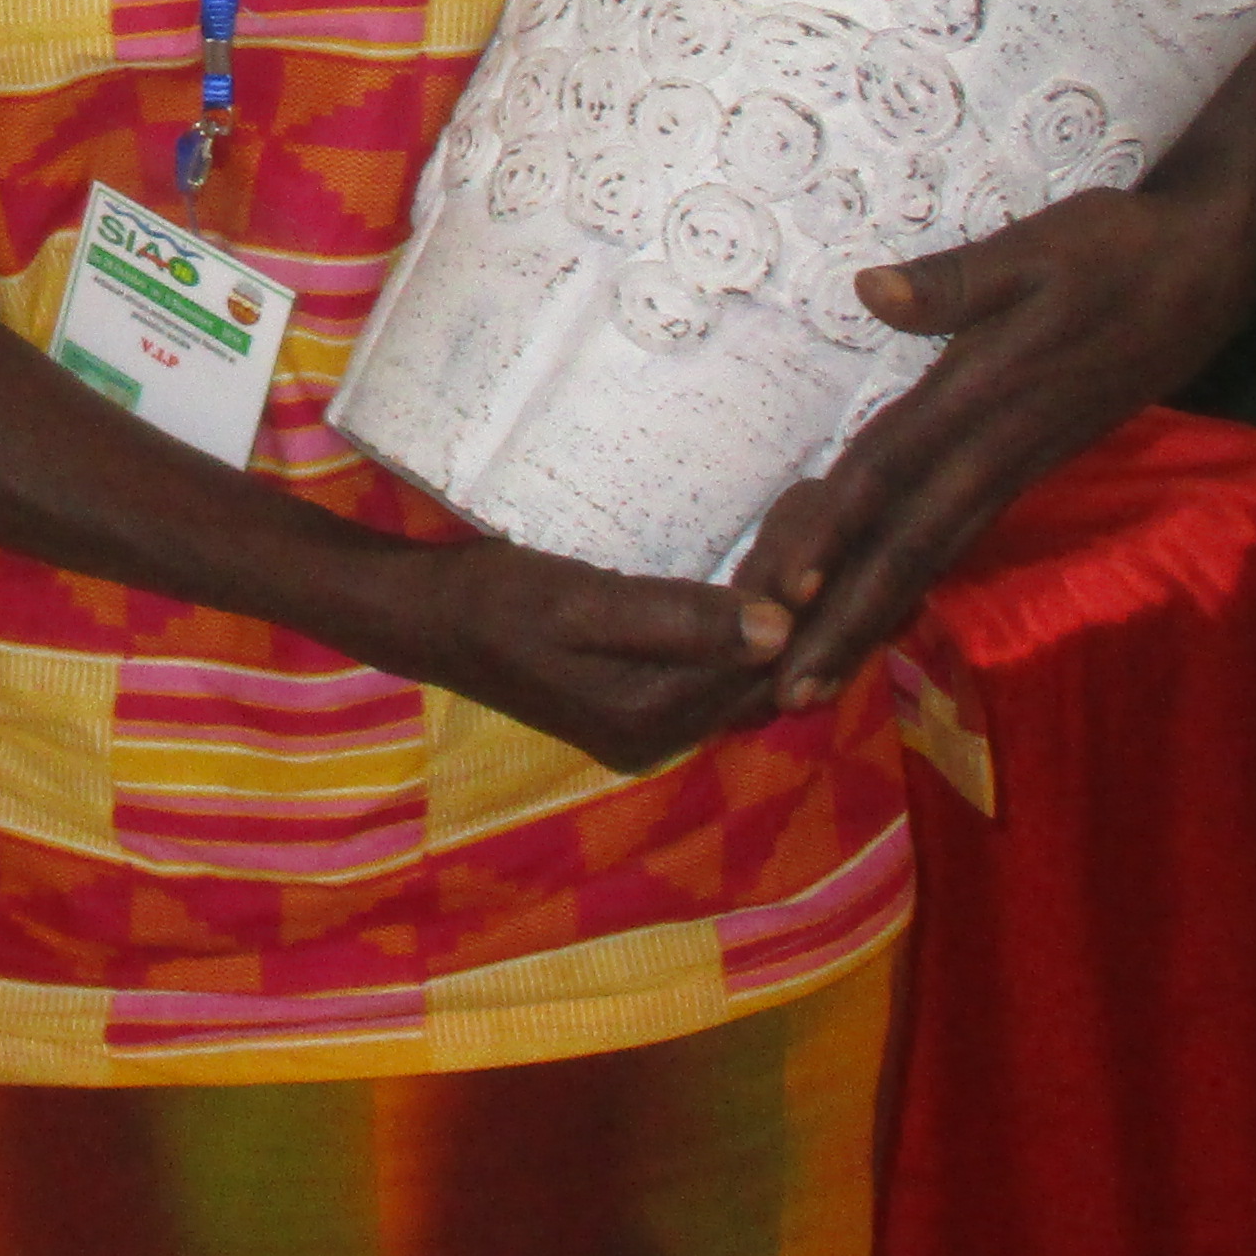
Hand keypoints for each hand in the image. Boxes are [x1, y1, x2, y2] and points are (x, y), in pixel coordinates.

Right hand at [378, 540, 796, 776]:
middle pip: (763, 673)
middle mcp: (661, 739)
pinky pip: (719, 671)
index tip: (826, 516)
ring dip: (784, 616)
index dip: (799, 589)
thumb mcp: (581, 602)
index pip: (758, 658)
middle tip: (829, 519)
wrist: (425, 619)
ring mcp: (651, 728)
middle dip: (803, 603)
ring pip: (747, 674)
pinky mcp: (640, 706)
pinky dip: (749, 628)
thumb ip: (678, 618)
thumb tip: (781, 628)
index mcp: (649, 719)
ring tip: (812, 540)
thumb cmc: (495, 599)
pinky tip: (764, 579)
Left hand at [735, 181, 1255, 709]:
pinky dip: (911, 587)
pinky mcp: (1029, 468)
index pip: (892, 471)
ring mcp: (1015, 466)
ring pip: (932, 558)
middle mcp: (995, 448)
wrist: (1204, 273)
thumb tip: (869, 290)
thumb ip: (954, 280)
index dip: (839, 528)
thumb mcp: (1038, 249)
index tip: (787, 591)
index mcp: (983, 396)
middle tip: (784, 692)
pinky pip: (957, 539)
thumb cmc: (1115, 249)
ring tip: (812, 684)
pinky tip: (877, 625)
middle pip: (906, 547)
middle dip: (844, 621)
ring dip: (872, 622)